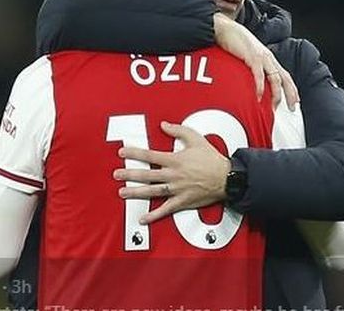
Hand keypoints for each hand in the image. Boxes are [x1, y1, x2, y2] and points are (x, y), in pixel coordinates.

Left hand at [113, 121, 230, 224]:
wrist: (227, 177)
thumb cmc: (212, 158)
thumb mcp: (196, 138)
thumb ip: (178, 130)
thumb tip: (163, 125)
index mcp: (175, 160)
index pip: (150, 156)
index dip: (134, 153)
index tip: (122, 152)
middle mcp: (173, 175)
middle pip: (147, 175)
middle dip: (130, 174)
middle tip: (116, 174)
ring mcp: (177, 189)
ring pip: (152, 191)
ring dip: (136, 192)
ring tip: (122, 192)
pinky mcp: (182, 201)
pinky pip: (165, 209)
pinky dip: (154, 215)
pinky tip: (143, 218)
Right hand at [213, 13, 298, 109]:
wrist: (226, 29)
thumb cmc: (235, 43)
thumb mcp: (248, 57)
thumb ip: (253, 68)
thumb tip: (252, 82)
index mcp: (268, 59)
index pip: (285, 76)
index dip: (291, 89)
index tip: (294, 101)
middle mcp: (268, 58)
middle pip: (285, 78)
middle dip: (291, 94)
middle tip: (292, 108)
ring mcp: (262, 58)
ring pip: (276, 78)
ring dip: (276, 94)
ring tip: (274, 107)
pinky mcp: (253, 57)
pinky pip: (259, 75)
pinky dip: (260, 87)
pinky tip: (258, 97)